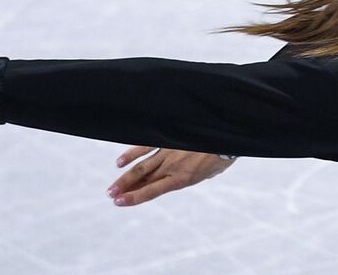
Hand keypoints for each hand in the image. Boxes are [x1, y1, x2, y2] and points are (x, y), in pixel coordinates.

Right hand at [106, 145, 235, 206]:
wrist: (226, 135)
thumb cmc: (222, 155)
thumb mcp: (210, 172)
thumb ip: (195, 175)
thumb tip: (188, 174)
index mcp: (182, 178)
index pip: (152, 190)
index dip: (135, 197)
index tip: (119, 202)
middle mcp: (171, 166)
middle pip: (143, 179)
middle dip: (125, 188)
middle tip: (111, 195)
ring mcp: (168, 151)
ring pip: (142, 165)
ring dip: (125, 176)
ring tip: (111, 186)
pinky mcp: (168, 139)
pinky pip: (147, 146)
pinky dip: (133, 153)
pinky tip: (120, 160)